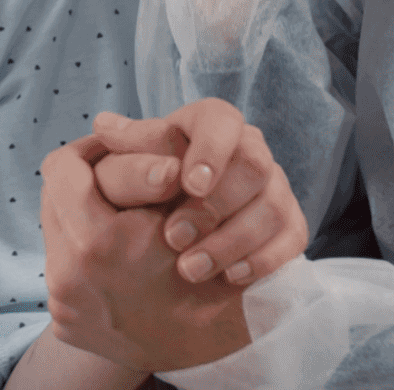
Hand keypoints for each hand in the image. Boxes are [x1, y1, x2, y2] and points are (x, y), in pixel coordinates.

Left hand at [41, 135, 252, 371]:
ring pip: (54, 231)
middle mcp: (71, 277)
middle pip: (52, 199)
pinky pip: (59, 268)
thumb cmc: (215, 267)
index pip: (63, 168)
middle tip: (111, 180)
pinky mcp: (65, 324)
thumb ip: (141, 163)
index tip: (112, 149)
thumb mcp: (187, 206)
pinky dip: (84, 254)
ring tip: (117, 217)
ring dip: (83, 219)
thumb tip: (102, 123)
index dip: (90, 151)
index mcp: (99, 244)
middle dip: (83, 185)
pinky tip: (116, 254)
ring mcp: (64, 304)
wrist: (222, 351)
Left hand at [93, 99, 308, 285]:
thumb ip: (123, 151)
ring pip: (272, 206)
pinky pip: (292, 239)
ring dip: (230, 242)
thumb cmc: (142, 188)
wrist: (164, 234)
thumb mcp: (126, 167)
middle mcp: (248, 149)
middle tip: (173, 237)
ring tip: (189, 268)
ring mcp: (273, 186)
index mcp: (206, 124)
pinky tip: (228, 276)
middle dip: (214, 206)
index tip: (188, 184)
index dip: (210, 150)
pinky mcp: (288, 222)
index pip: (221, 120)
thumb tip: (105, 127)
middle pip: (254, 165)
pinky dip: (261, 260)